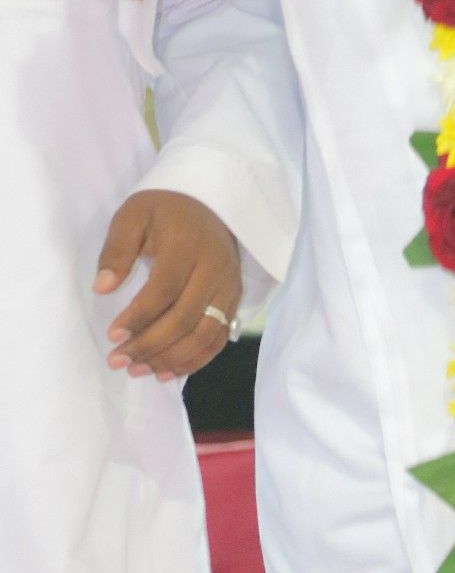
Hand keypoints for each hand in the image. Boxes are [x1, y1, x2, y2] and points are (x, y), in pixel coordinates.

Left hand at [95, 190, 240, 380]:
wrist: (208, 201)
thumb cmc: (163, 211)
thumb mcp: (133, 216)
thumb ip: (117, 249)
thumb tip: (102, 287)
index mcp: (188, 244)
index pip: (165, 289)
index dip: (138, 317)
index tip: (112, 335)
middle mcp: (214, 267)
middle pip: (185, 317)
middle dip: (149, 346)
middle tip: (117, 361)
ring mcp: (228, 284)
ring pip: (205, 333)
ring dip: (171, 359)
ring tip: (137, 370)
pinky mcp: (234, 298)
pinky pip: (219, 337)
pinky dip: (195, 360)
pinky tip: (167, 372)